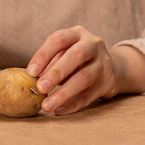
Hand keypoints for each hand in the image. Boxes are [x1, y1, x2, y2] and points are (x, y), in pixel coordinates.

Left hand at [27, 26, 144, 114]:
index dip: (44, 55)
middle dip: (56, 72)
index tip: (31, 72)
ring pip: (84, 78)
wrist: (112, 67)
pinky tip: (59, 110)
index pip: (59, 39)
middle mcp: (93, 45)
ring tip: (47, 105)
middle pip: (76, 56)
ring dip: (63, 93)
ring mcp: (103, 63)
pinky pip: (89, 96)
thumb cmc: (78, 60)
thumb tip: (31, 79)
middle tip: (41, 88)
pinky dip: (72, 105)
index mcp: (77, 34)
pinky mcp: (108, 82)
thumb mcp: (65, 53)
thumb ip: (50, 63)